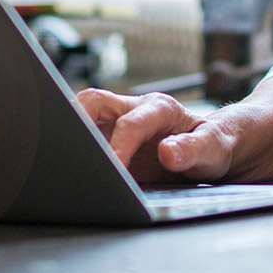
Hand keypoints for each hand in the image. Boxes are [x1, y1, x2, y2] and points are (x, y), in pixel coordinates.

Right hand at [75, 89, 237, 183]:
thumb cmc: (216, 144)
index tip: (113, 168)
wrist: (215, 147)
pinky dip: (74, 152)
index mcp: (160, 108)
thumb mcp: (215, 148)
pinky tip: (67, 171)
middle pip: (94, 102)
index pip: (132, 122)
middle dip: (75, 119)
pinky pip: (86, 141)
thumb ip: (194, 149)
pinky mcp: (112, 141)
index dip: (120, 144)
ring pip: (83, 116)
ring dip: (69, 133)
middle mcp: (135, 110)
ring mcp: (120, 124)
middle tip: (62, 148)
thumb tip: (168, 153)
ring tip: (56, 159)